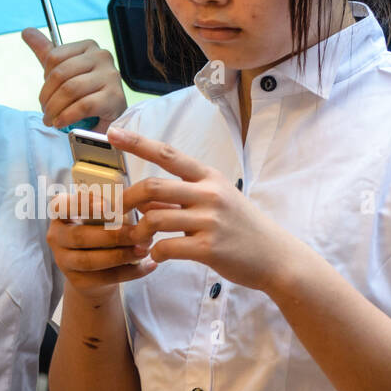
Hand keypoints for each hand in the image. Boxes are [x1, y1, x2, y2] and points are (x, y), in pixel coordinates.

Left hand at [22, 28, 126, 131]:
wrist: (107, 117)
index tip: (47, 94)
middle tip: (45, 112)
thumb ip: (46, 51)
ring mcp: (110, 76)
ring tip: (51, 120)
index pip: (55, 56)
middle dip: (47, 97)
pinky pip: (83, 105)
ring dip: (55, 109)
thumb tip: (26, 31)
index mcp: (89, 46)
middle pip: (61, 73)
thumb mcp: (63, 70)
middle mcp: (102, 56)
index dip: (45, 80)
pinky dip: (67, 116)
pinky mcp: (115, 98)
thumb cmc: (85, 92)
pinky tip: (62, 122)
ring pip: (71, 89)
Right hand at [46, 188, 156, 299]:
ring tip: (144, 249)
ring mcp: (63, 261)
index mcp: (60, 213)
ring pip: (90, 260)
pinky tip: (149, 265)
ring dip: (121, 255)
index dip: (82, 205)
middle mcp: (56, 237)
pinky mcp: (77, 282)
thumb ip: (111, 208)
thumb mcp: (100, 217)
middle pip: (80, 236)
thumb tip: (140, 201)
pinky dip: (130, 272)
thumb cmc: (100, 232)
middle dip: (113, 235)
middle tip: (140, 232)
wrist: (95, 270)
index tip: (106, 206)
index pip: (62, 206)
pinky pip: (104, 278)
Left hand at [107, 125, 296, 293]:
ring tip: (138, 241)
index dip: (137, 143)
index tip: (113, 133)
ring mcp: (210, 221)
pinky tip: (158, 256)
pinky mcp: (209, 248)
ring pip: (154, 218)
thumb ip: (179, 199)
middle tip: (117, 214)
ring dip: (137, 232)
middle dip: (126, 200)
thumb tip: (143, 201)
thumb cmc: (241, 229)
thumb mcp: (215, 204)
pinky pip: (166, 247)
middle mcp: (209, 194)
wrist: (277, 258)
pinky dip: (155, 253)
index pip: (168, 154)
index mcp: (209, 177)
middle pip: (152, 187)